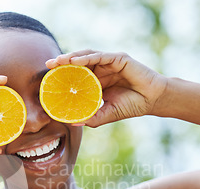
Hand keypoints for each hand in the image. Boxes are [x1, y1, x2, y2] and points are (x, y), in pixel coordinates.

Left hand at [46, 50, 167, 126]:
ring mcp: (110, 62)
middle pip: (78, 62)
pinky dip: (86, 58)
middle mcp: (101, 69)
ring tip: (58, 61)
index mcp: (97, 80)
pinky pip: (100, 56)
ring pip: (87, 56)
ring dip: (71, 57)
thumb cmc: (130, 107)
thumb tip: (71, 122)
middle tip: (47, 65)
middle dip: (62, 62)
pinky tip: (74, 61)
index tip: (47, 77)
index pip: (76, 74)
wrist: (152, 101)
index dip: (62, 74)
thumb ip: (90, 117)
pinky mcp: (119, 58)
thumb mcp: (106, 114)